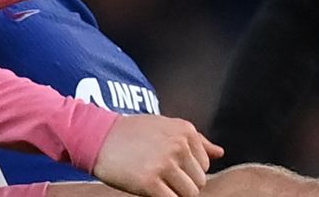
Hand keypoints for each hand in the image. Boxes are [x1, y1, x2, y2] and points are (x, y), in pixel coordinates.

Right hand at [91, 114, 222, 196]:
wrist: (98, 137)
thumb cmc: (132, 133)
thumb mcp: (166, 127)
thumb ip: (196, 140)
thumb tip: (220, 153)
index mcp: (185, 131)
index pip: (204, 164)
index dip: (188, 171)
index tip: (171, 169)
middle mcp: (178, 146)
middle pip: (199, 181)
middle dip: (184, 185)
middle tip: (163, 179)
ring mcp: (164, 164)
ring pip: (189, 194)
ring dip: (175, 195)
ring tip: (158, 186)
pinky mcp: (149, 182)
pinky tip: (152, 192)